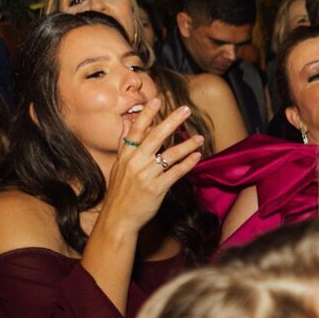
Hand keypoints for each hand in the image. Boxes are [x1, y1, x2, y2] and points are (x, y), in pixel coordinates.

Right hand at [95, 98, 202, 235]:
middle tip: (185, 109)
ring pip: (170, 154)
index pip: (137, 130)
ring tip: (199, 137)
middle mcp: (135, 162)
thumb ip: (125, 145)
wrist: (119, 217)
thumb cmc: (120, 192)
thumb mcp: (119, 166)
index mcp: (126, 155)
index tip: (157, 99)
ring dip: (187, 144)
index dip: (147, 114)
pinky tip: (197, 156)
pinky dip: (188, 164)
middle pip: (155, 136)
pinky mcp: (156, 188)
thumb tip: (128, 125)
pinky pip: (176, 172)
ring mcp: (146, 175)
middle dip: (171, 121)